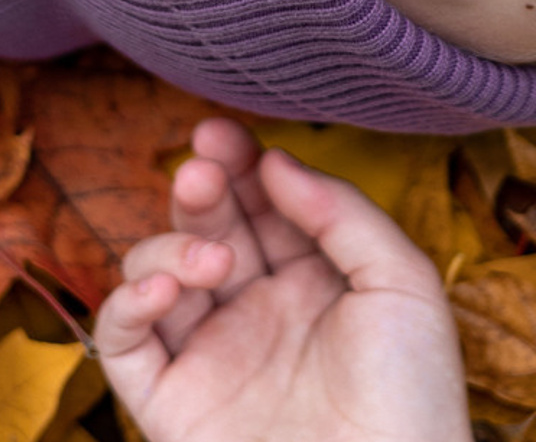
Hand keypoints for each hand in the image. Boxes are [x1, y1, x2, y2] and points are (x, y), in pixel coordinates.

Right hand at [96, 118, 470, 441]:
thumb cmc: (412, 398)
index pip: (262, 203)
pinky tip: (161, 290)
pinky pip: (123, 345)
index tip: (219, 132)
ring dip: (170, 248)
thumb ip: (340, 211)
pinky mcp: (172, 404)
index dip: (238, 162)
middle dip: (200, 188)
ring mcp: (211, 354)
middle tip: (202, 170)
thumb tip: (275, 160)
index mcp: (312, 277)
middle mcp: (256, 309)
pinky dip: (125, 305)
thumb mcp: (402, 284)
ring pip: (156, 272)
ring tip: (214, 263)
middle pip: (207, 226)